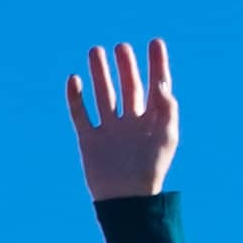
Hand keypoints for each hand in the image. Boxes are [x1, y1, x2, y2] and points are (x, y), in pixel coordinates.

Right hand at [66, 38, 179, 201]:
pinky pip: (81, 115)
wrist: (126, 200)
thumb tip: (162, 83)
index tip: (155, 42)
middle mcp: (131, 124)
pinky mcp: (90, 141)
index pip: (156, 87)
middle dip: (126, 66)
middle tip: (122, 47)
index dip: (157, 65)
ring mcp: (110, 131)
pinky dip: (76, 97)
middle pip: (129, 88)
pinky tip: (75, 79)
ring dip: (100, 74)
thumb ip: (167, 109)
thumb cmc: (151, 171)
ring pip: (104, 95)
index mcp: (152, 123)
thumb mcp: (166, 138)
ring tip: (96, 50)